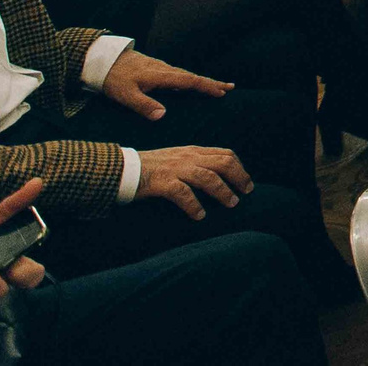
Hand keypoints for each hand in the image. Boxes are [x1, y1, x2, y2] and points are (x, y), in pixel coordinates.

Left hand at [99, 50, 229, 121]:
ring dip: (201, 81)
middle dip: (211, 83)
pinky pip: (178, 75)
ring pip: (186, 75)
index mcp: (162, 76)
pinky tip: (189, 84)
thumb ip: (144, 105)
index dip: (207, 86)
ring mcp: (160, 68)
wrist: (103, 59)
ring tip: (215, 86)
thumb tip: (163, 115)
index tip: (223, 91)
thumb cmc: (114, 78)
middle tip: (229, 88)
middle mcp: (165, 70)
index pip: (190, 81)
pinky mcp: (155, 69)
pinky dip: (189, 80)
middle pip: (193, 77)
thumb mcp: (126, 95)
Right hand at [132, 146, 250, 219]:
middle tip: (246, 193)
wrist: (120, 169)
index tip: (246, 182)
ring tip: (231, 204)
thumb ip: (194, 163)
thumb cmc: (149, 167)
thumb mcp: (176, 158)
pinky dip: (194, 205)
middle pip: (223, 163)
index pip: (225, 154)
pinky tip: (199, 216)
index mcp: (192, 151)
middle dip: (239, 177)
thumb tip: (215, 176)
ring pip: (208, 178)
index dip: (240, 167)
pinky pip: (184, 194)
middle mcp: (187, 157)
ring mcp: (175, 169)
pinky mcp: (162, 182)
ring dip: (223, 192)